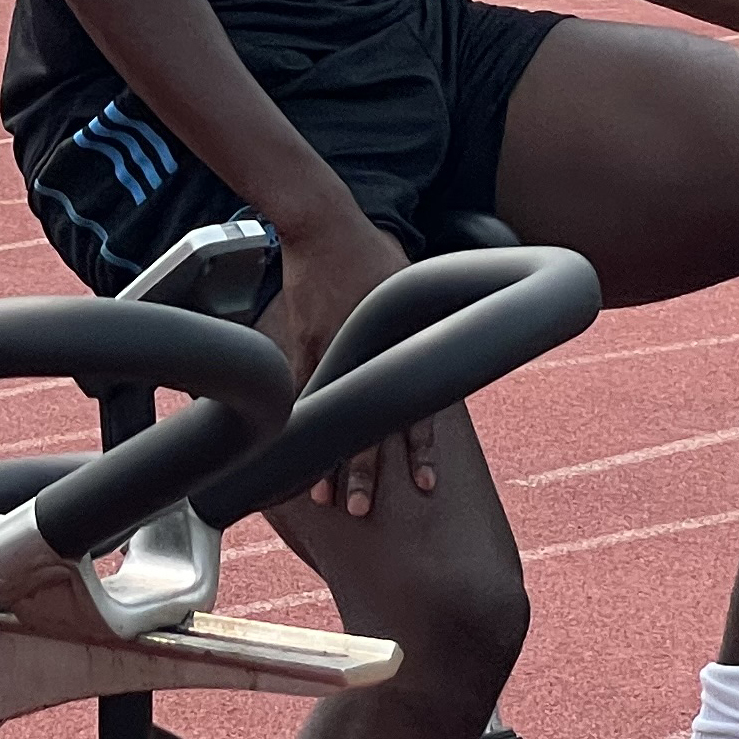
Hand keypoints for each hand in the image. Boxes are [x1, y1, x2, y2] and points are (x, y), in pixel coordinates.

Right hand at [262, 198, 425, 516]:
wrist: (324, 228)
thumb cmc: (375, 254)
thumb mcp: (415, 290)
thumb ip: (426, 329)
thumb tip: (445, 354)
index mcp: (399, 345)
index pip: (413, 408)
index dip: (418, 449)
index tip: (423, 485)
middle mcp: (365, 355)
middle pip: (365, 425)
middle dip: (363, 472)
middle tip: (361, 510)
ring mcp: (328, 352)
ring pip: (330, 418)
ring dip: (326, 458)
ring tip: (323, 496)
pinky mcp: (301, 344)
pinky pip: (304, 393)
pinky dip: (301, 424)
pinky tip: (293, 451)